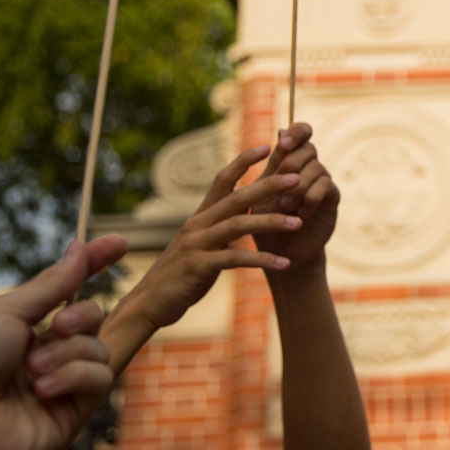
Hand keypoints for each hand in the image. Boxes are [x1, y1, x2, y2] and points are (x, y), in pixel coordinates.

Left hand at [0, 237, 125, 449]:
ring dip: (68, 354)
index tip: (119, 242)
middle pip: (93, 319)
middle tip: (55, 327)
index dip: (93, 266)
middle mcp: (46, 355)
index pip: (70, 292)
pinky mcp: (71, 413)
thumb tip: (79, 248)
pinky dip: (74, 377)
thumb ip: (52, 285)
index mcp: (25, 330)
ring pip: (99, 349)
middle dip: (80, 317)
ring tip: (32, 371)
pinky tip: (42, 390)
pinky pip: (99, 379)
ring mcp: (60, 384)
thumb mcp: (6, 313)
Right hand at [121, 144, 302, 331]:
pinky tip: (284, 263)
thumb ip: (221, 229)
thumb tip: (244, 214)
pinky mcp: (198, 267)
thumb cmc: (180, 274)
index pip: (222, 180)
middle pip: (236, 198)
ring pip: (238, 225)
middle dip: (268, 186)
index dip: (243, 161)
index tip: (267, 145)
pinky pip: (236, 259)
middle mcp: (197, 225)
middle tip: (297, 178)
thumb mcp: (202, 246)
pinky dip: (262, 260)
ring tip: (300, 223)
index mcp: (200, 217)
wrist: (149, 304)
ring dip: (272, 222)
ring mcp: (196, 245)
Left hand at [251, 123, 338, 267]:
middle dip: (291, 163)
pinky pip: (325, 186)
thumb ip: (272, 163)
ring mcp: (322, 182)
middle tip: (277, 183)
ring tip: (285, 206)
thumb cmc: (265, 221)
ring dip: (297, 186)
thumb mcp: (262, 190)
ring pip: (316, 167)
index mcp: (290, 160)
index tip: (284, 144)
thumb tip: (281, 130)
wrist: (280, 252)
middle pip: (308, 148)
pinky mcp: (332, 198)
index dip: (296, 133)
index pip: (301, 132)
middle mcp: (309, 167)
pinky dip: (310, 197)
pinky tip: (301, 213)